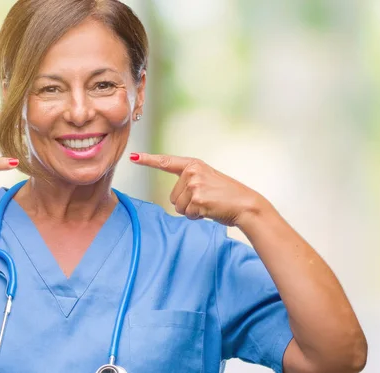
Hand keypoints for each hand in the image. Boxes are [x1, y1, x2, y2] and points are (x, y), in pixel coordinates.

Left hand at [131, 153, 267, 226]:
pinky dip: (197, 217)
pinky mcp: (197, 199)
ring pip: (179, 207)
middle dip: (187, 204)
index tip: (134, 157)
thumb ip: (190, 182)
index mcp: (194, 165)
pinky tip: (210, 210)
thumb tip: (175, 200)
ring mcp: (194, 184)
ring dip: (192, 211)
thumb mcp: (208, 181)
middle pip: (173, 197)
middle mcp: (192, 172)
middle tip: (206, 200)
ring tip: (209, 205)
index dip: (149, 160)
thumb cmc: (227, 197)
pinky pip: (187, 214)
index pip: (167, 162)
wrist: (246, 205)